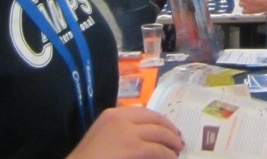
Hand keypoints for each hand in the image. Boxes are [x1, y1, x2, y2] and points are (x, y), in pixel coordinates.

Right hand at [68, 106, 182, 158]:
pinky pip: (158, 149)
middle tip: (177, 139)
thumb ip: (120, 129)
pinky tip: (171, 158)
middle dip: (170, 129)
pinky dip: (168, 154)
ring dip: (172, 142)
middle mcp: (122, 118)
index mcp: (113, 114)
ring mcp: (128, 133)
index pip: (144, 112)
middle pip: (155, 119)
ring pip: (160, 133)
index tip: (168, 127)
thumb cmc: (88, 156)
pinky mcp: (133, 148)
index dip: (160, 120)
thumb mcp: (102, 135)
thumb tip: (144, 133)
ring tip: (178, 150)